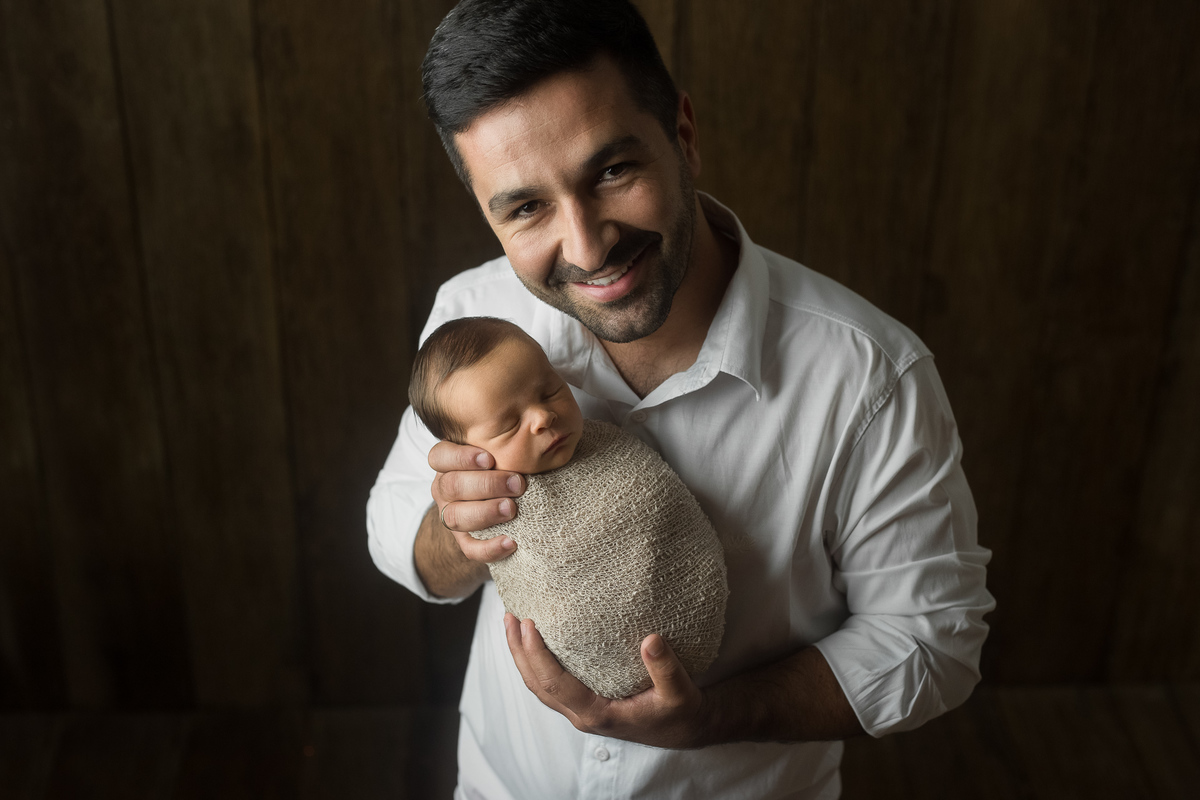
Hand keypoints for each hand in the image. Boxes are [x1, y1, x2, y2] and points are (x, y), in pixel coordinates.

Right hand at [429, 440, 524, 562]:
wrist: (495, 502)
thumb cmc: (502, 465)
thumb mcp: (499, 450)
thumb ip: (510, 440)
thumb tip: (542, 421)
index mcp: (448, 463)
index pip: (440, 456)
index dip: (461, 458)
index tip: (490, 459)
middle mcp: (444, 488)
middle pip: (452, 486)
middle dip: (486, 485)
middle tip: (518, 483)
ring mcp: (450, 514)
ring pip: (455, 517)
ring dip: (485, 513)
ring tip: (513, 509)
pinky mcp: (462, 540)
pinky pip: (470, 548)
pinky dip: (489, 548)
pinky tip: (511, 542)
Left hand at [503, 613, 707, 748]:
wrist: (685, 728)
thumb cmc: (681, 712)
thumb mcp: (681, 693)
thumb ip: (666, 669)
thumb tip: (651, 640)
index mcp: (598, 713)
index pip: (555, 683)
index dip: (537, 655)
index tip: (528, 624)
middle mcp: (582, 715)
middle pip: (536, 684)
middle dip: (518, 651)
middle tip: (508, 615)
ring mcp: (581, 711)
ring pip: (539, 686)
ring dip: (522, 656)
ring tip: (512, 622)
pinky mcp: (585, 702)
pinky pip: (550, 683)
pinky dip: (536, 661)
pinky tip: (535, 640)